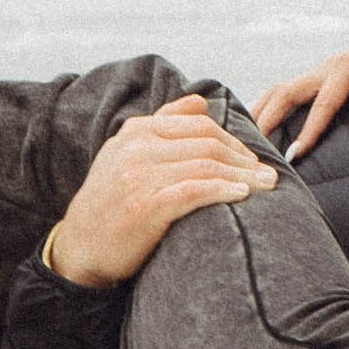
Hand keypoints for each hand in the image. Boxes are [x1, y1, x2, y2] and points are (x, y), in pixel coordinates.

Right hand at [47, 95, 275, 287]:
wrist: (80, 247)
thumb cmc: (112, 203)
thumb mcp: (128, 154)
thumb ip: (164, 125)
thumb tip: (200, 101)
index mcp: (136, 130)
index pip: (199, 124)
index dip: (233, 141)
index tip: (253, 159)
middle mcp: (137, 147)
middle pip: (208, 142)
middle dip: (244, 159)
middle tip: (268, 175)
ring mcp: (140, 175)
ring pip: (206, 164)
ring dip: (243, 175)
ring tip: (265, 186)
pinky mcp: (145, 205)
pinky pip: (195, 190)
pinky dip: (223, 190)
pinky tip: (242, 195)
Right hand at [252, 30, 348, 157]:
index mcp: (344, 69)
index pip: (323, 104)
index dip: (308, 130)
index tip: (293, 154)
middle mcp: (324, 69)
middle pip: (286, 93)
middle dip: (267, 119)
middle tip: (250, 146)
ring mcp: (316, 71)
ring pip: (279, 90)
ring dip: (259, 111)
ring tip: (241, 135)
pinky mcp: (315, 76)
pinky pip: (285, 91)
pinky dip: (268, 107)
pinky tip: (255, 124)